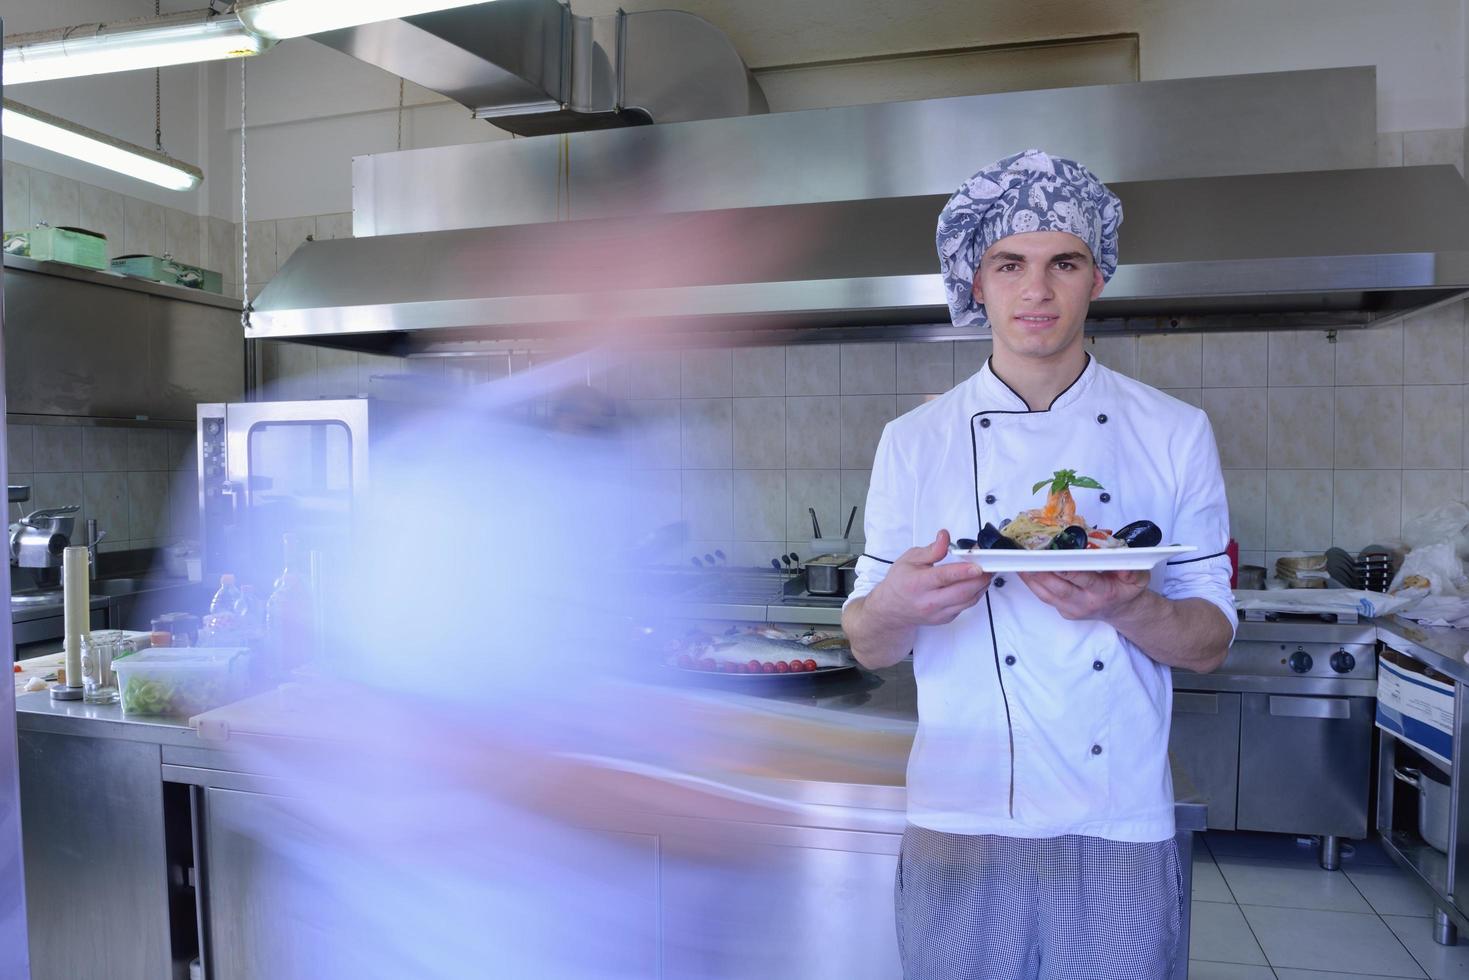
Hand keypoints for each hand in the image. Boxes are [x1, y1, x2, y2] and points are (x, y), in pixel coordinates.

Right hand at [869, 529, 992, 626]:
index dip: (962, 571)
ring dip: (981, 586)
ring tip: (988, 572)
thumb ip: (931, 549)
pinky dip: (975, 593)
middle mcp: (928, 601)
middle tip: (991, 565)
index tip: (978, 566)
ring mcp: (938, 613)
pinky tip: (976, 582)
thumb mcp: (910, 559)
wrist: (892, 609)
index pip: (943, 577)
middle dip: (980, 578)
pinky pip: (966, 606)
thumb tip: (945, 536)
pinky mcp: (946, 618)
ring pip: (968, 600)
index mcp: (917, 583)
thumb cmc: (900, 582)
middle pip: (962, 591)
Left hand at [1018, 569, 1150, 622]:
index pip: (1084, 579)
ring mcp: (1072, 609)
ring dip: (1031, 578)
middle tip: (1027, 558)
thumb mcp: (1139, 578)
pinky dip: (1033, 583)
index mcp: (1104, 592)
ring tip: (1019, 561)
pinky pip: (1045, 597)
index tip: (1054, 558)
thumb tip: (1125, 563)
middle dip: (1042, 573)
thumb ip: (1133, 570)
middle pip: (1059, 588)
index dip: (1068, 569)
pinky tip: (1023, 570)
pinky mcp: (1063, 611)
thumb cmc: (1127, 589)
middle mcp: (1085, 603)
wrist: (1122, 610)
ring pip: (1047, 594)